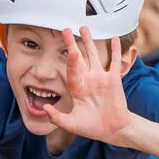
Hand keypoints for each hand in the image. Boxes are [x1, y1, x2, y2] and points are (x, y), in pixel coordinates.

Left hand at [40, 27, 140, 143]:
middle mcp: (88, 80)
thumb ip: (57, 117)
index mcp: (77, 88)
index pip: (72, 71)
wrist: (113, 130)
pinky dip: (115, 50)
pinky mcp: (114, 80)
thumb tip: (44, 108)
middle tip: (66, 30)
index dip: (71, 60)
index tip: (70, 49)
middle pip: (79, 58)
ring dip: (90, 42)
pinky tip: (114, 37)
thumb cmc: (92, 127)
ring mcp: (101, 79)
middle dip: (73, 44)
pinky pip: (114, 62)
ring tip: (85, 28)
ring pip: (94, 56)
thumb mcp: (72, 124)